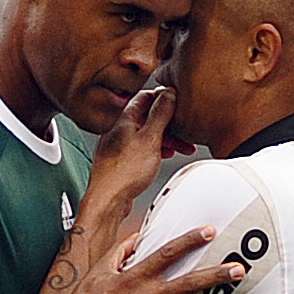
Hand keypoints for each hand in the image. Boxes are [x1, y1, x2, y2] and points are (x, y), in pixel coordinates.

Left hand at [80, 82, 181, 227]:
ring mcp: (118, 145)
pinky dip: (156, 149)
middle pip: (147, 117)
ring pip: (146, 134)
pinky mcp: (120, 160)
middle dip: (169, 123)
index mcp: (123, 119)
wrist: (108, 200)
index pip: (145, 97)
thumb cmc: (124, 172)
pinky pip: (141, 148)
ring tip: (182, 147)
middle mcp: (118, 130)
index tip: (178, 101)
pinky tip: (164, 156)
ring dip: (166, 138)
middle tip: (185, 130)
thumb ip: (160, 114)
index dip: (164, 97)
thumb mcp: (150, 138)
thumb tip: (168, 93)